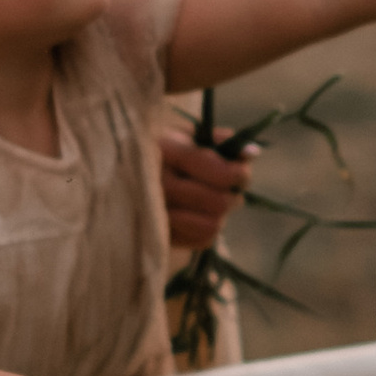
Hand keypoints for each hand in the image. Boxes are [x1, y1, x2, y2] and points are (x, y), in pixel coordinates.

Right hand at [160, 126, 256, 251]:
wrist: (123, 173)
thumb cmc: (164, 149)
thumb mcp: (185, 134)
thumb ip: (220, 140)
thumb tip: (252, 153)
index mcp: (165, 151)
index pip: (217, 172)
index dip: (239, 175)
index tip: (241, 172)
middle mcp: (157, 184)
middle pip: (218, 202)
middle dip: (233, 196)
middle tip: (230, 190)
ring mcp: (154, 213)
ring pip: (212, 225)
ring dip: (221, 215)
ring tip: (215, 203)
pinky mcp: (158, 236)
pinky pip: (202, 240)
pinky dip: (209, 229)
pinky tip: (200, 215)